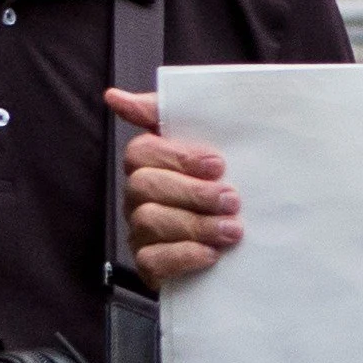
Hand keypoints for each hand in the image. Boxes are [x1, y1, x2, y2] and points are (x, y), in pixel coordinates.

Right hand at [111, 88, 241, 280]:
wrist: (246, 242)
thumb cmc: (223, 185)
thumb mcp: (211, 142)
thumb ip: (168, 114)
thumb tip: (115, 97)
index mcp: (151, 163)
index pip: (141, 151)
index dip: (177, 157)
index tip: (218, 164)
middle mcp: (139, 196)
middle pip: (144, 186)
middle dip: (192, 193)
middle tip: (231, 200)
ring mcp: (140, 231)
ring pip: (149, 221)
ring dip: (196, 225)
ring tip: (232, 229)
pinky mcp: (150, 265)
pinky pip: (152, 261)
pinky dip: (184, 256)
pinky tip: (212, 254)